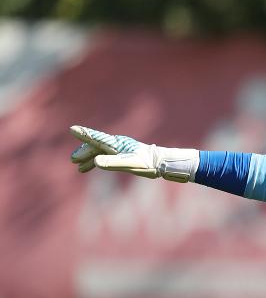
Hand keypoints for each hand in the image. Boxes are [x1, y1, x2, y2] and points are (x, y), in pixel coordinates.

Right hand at [69, 125, 197, 181]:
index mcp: (117, 144)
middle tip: (74, 159)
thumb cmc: (147, 164)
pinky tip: (88, 168)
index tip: (72, 129)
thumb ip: (113, 162)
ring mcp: (118, 149)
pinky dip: (95, 162)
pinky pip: (104, 157)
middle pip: (95, 145)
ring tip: (78, 166)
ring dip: (88, 158)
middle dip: (84, 152)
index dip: (84, 134)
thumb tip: (96, 161)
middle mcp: (116, 144)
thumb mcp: (130, 164)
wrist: (160, 163)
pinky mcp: (121, 155)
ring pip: (98, 151)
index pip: (97, 138)